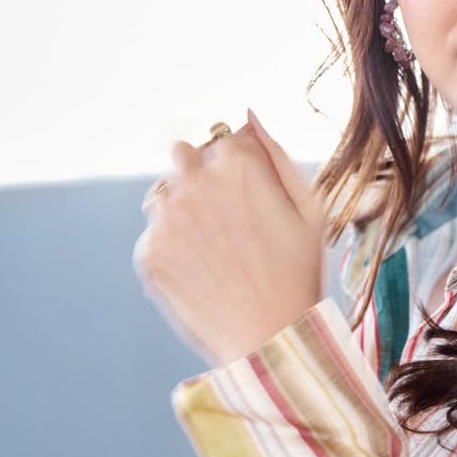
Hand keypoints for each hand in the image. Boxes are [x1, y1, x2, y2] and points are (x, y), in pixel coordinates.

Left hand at [133, 109, 326, 367]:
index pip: (221, 139)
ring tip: (215, 251)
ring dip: (180, 210)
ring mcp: (167, 217)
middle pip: (181, 155)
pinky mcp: (148, 252)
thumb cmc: (299, 274)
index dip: (236, 167)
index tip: (248, 197)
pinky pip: (154, 236)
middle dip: (198, 176)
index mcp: (237, 162)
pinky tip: (204, 275)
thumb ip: (275, 154)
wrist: (271, 339)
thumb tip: (247, 117)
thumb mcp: (308, 208)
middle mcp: (195, 181)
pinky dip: (173, 250)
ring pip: (162, 194)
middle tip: (225, 220)